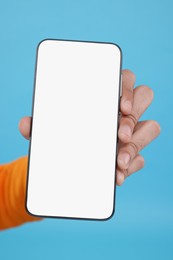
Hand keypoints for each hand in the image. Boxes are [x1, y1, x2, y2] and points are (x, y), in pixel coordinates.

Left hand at [18, 69, 160, 185]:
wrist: (66, 165)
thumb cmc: (61, 138)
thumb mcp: (49, 131)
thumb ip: (38, 126)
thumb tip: (26, 124)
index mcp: (105, 97)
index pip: (125, 79)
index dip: (127, 88)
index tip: (120, 105)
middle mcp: (122, 111)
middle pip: (144, 98)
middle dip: (134, 116)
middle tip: (119, 134)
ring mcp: (131, 133)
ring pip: (150, 128)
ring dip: (136, 144)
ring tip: (118, 160)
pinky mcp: (132, 155)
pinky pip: (141, 158)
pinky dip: (131, 166)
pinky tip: (116, 175)